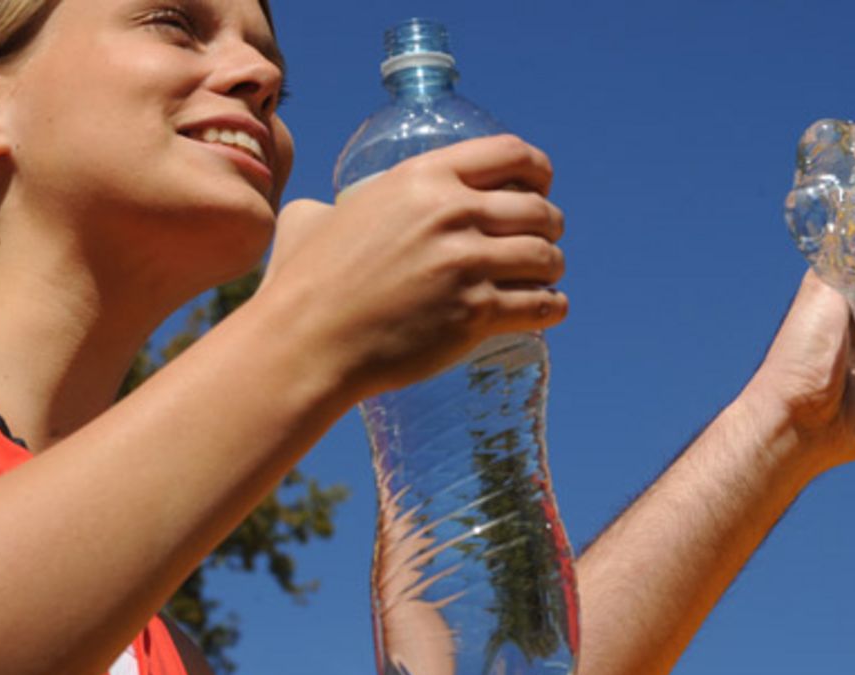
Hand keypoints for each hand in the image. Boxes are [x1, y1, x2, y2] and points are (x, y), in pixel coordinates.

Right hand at [258, 135, 567, 399]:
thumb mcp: (316, 216)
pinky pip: (541, 304)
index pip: (512, 154)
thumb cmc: (302, 282)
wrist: (305, 340)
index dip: (538, 172)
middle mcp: (452, 212)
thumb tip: (325, 212)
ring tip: (541, 277)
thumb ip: (337, 205)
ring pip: (547, 257)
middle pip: (539, 209)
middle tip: (541, 241)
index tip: (540, 188)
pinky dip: (552, 306)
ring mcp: (466, 264)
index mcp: (423, 177)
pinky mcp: (475, 313)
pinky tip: (547, 308)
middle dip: (549, 226)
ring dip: (550, 268)